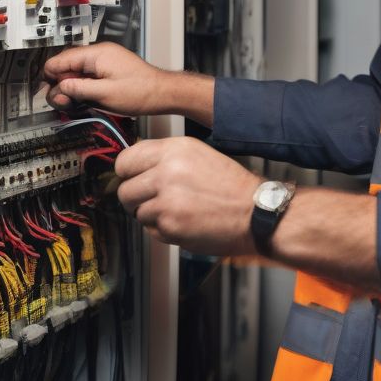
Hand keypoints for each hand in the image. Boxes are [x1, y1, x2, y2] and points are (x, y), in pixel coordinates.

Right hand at [45, 43, 166, 114]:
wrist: (163, 93)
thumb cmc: (141, 92)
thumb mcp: (104, 94)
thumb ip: (78, 89)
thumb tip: (57, 87)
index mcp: (96, 54)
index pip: (60, 60)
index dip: (52, 78)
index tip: (52, 95)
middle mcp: (99, 54)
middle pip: (67, 67)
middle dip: (62, 85)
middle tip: (65, 103)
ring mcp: (104, 61)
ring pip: (76, 73)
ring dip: (73, 89)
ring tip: (76, 104)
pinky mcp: (109, 70)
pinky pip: (88, 76)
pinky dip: (83, 88)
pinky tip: (86, 100)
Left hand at [115, 137, 259, 255]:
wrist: (255, 212)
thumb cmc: (230, 185)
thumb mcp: (197, 154)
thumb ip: (164, 157)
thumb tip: (133, 167)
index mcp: (174, 149)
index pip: (125, 161)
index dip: (127, 173)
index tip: (133, 179)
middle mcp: (167, 172)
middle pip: (125, 190)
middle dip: (136, 198)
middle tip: (153, 200)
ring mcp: (167, 201)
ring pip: (137, 212)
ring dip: (151, 215)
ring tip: (176, 211)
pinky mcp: (170, 226)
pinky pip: (151, 230)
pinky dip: (163, 230)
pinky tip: (184, 222)